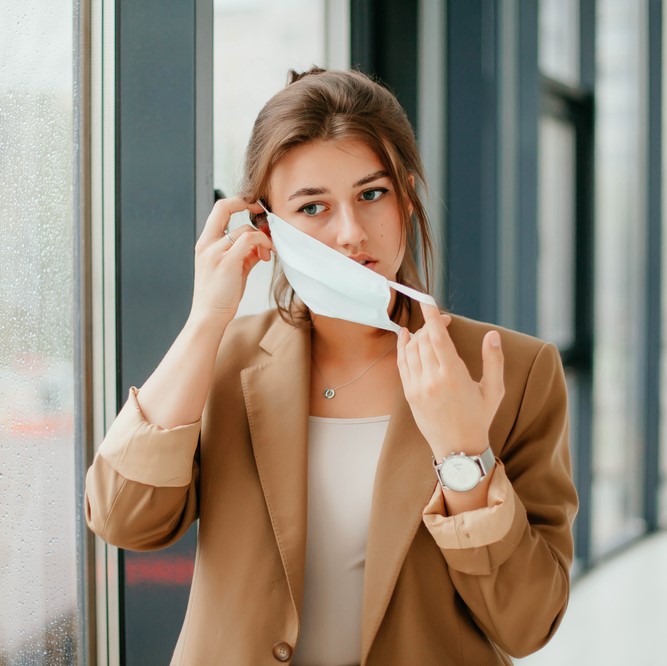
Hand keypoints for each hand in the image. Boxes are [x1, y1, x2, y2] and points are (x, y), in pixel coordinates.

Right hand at [190, 196, 272, 324]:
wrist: (209, 317)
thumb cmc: (220, 296)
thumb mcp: (232, 269)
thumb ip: (245, 254)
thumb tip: (261, 244)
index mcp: (205, 243)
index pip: (218, 209)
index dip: (238, 202)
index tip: (255, 210)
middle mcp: (207, 244)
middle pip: (224, 206)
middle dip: (247, 203)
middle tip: (263, 213)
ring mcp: (215, 252)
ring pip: (245, 228)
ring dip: (263, 237)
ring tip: (266, 253)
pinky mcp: (227, 262)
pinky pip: (250, 239)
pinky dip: (263, 243)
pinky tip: (265, 255)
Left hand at [396, 302, 504, 460]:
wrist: (457, 450)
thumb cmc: (479, 418)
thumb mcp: (494, 390)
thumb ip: (494, 360)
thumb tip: (492, 334)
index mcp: (453, 376)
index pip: (438, 337)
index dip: (431, 316)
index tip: (427, 299)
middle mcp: (432, 379)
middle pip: (424, 339)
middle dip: (431, 324)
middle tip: (442, 321)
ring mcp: (417, 387)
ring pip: (411, 349)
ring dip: (419, 334)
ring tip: (430, 330)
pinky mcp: (409, 394)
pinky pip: (402, 363)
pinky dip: (402, 346)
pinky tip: (406, 336)